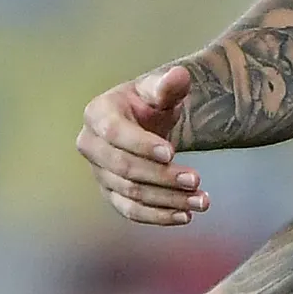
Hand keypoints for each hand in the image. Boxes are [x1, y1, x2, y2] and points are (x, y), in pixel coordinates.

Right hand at [77, 65, 209, 224]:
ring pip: (130, 193)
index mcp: (97, 113)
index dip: (141, 144)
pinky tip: (186, 216)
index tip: (172, 152)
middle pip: (123, 167)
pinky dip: (158, 217)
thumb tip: (177, 77)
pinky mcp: (111, 194)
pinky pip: (131, 211)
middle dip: (161, 176)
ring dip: (167, 200)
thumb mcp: (160, 89)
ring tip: (202, 200)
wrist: (146, 122)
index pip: (114, 132)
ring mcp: (99, 173)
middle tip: (196, 180)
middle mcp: (91, 145)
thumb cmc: (151, 101)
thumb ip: (168, 84)